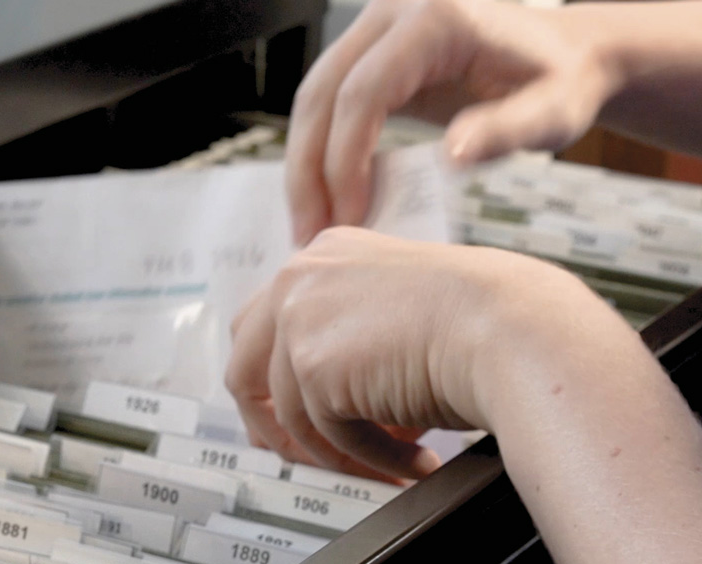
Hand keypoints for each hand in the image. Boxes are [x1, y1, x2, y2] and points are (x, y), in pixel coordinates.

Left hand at [224, 226, 590, 480]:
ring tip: (386, 467)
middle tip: (303, 457)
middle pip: (242, 367)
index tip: (283, 419)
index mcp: (323, 258)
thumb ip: (346, 349)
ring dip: (337, 452)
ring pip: (289, 415)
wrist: (511, 328)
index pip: (262, 324)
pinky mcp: (311, 366)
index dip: (267, 381)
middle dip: (268, 423)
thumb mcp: (394, 320)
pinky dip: (369, 457)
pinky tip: (410, 460)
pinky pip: (327, 435)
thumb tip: (321, 420)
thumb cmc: (478, 322)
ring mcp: (299, 319)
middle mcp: (300, 279)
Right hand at [287, 0, 615, 243]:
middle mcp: (393, 11)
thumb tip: (450, 158)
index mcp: (435, 17)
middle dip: (309, 173)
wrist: (565, 53)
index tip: (350, 220)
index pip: (362, 91)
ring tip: (312, 227)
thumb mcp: (552, 111)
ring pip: (312, 100)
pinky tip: (325, 199)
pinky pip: (326, 104)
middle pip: (320, 94)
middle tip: (311, 236)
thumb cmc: (560, 80)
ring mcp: (375, 29)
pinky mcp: (369, 54)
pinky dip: (318, 155)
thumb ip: (506, 131)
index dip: (346, 161)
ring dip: (303, 169)